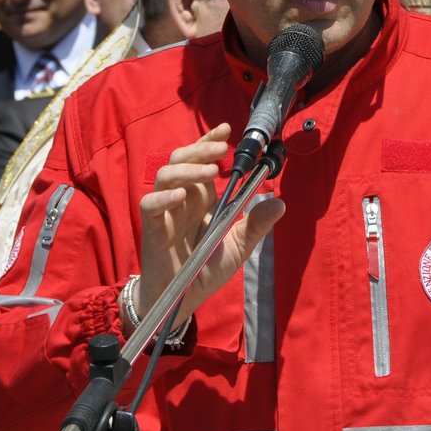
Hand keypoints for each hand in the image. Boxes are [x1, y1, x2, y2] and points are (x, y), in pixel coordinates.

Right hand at [136, 123, 285, 323]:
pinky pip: (150, 204)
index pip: (201, 160)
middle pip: (181, 160)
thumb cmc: (205, 270)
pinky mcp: (152, 228)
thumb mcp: (238, 246)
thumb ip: (255, 225)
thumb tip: (280, 202)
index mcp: (201, 197)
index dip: (209, 143)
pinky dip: (164, 196)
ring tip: (212, 172)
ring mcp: (165, 211)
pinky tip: (181, 195)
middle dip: (200, 149)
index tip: (226, 130)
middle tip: (222, 150)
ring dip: (188, 169)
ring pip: (166, 175)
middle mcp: (182, 199)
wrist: (182, 300)